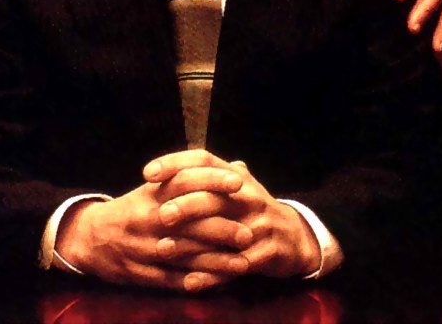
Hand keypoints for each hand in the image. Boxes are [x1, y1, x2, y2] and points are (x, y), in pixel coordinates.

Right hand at [57, 161, 250, 291]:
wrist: (90, 237)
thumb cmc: (132, 210)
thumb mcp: (154, 188)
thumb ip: (191, 178)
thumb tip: (238, 166)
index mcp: (151, 195)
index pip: (184, 181)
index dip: (211, 180)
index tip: (238, 182)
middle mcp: (147, 220)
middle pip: (189, 223)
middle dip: (222, 229)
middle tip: (248, 233)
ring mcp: (143, 249)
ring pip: (185, 256)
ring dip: (216, 261)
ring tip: (243, 263)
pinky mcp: (140, 274)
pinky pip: (172, 280)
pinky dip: (196, 282)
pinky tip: (217, 283)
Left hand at [145, 151, 320, 280]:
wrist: (293, 236)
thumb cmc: (251, 209)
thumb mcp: (234, 186)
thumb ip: (203, 176)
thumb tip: (165, 168)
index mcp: (235, 176)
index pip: (203, 159)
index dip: (174, 163)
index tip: (148, 173)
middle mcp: (248, 196)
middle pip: (213, 195)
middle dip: (185, 205)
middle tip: (161, 215)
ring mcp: (259, 224)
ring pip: (221, 233)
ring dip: (191, 243)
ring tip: (163, 249)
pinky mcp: (266, 252)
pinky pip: (234, 265)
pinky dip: (210, 275)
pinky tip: (188, 282)